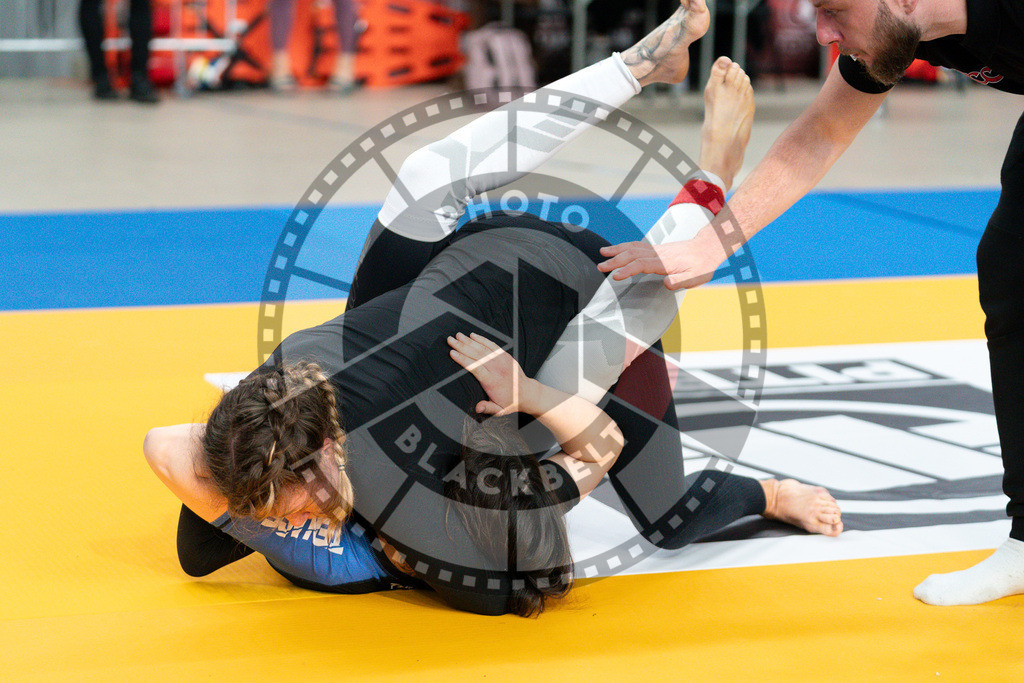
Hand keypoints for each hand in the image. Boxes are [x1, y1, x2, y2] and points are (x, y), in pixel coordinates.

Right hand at [447, 333, 534, 415]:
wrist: (527, 393)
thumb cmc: (511, 401)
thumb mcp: (499, 410)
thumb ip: (487, 408)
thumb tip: (477, 408)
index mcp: (492, 382)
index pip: (475, 367)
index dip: (463, 359)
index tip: (452, 353)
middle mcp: (496, 369)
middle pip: (476, 355)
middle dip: (462, 346)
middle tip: (450, 340)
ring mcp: (501, 360)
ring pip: (483, 348)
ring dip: (469, 341)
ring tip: (458, 335)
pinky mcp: (505, 355)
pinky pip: (492, 345)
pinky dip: (482, 339)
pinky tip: (473, 335)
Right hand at [597, 225, 728, 289]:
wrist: (708, 247)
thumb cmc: (702, 265)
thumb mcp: (696, 277)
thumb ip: (681, 281)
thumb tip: (667, 284)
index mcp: (664, 262)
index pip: (641, 264)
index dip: (627, 270)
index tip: (615, 277)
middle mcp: (658, 253)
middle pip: (632, 254)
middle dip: (615, 260)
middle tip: (600, 267)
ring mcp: (656, 249)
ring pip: (632, 247)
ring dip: (616, 250)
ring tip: (602, 253)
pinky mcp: (656, 248)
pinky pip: (636, 245)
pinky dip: (624, 246)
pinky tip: (617, 249)